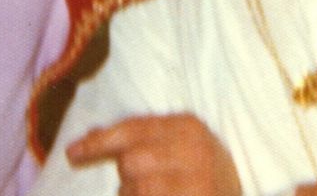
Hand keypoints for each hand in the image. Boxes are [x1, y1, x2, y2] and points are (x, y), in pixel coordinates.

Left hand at [66, 112, 242, 195]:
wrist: (244, 194)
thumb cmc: (204, 174)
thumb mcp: (178, 146)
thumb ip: (139, 138)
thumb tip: (88, 138)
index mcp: (188, 127)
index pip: (132, 129)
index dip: (98, 142)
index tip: (72, 153)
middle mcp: (194, 151)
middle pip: (132, 162)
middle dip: (128, 179)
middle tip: (144, 186)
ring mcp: (197, 184)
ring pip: (138, 191)